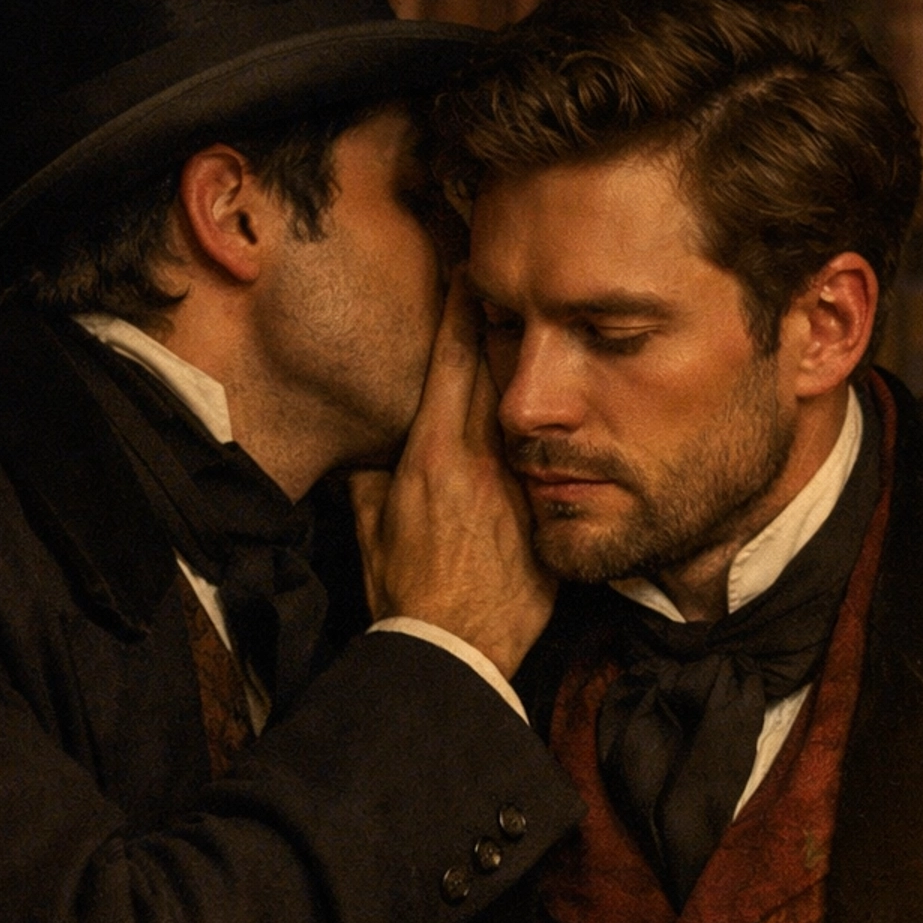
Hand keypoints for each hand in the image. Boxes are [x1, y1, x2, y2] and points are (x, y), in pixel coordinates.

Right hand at [349, 275, 555, 678]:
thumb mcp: (370, 528)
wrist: (454, 654)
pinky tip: (559, 433)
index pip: (452, 358)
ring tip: (538, 349)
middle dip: (502, 326)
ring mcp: (521, 487)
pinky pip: (548, 469)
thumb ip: (369, 480)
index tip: (471, 269)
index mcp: (433, 453)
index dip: (462, 307)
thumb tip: (363, 454)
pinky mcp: (545, 519)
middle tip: (513, 287)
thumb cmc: (404, 595)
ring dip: (529, 384)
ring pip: (530, 416)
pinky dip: (549, 447)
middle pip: (499, 371)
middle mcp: (483, 460)